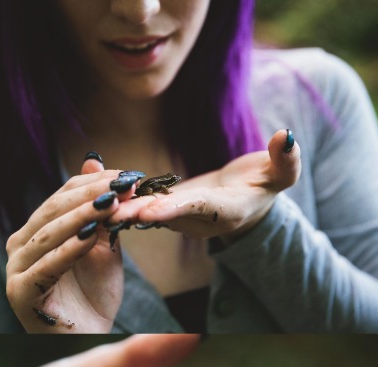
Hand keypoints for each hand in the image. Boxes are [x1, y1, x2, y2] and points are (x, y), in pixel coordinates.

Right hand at [5, 155, 131, 332]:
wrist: (91, 339)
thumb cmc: (95, 296)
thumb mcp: (101, 245)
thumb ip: (99, 210)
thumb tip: (93, 158)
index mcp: (35, 232)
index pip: (60, 197)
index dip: (92, 183)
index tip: (125, 175)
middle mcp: (19, 247)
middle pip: (52, 211)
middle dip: (89, 195)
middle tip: (120, 184)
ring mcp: (16, 270)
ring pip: (48, 234)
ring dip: (80, 217)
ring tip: (109, 203)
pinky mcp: (20, 293)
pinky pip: (46, 267)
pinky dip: (68, 251)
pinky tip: (89, 238)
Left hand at [107, 129, 300, 242]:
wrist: (247, 203)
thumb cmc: (266, 185)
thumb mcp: (282, 175)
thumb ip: (286, 160)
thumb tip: (286, 135)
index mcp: (223, 212)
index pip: (198, 209)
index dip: (175, 208)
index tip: (150, 211)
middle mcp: (196, 219)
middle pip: (163, 215)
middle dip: (136, 214)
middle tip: (108, 212)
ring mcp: (178, 216)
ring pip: (145, 212)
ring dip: (119, 208)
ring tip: (91, 201)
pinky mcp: (163, 207)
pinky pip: (140, 203)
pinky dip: (119, 198)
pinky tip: (94, 187)